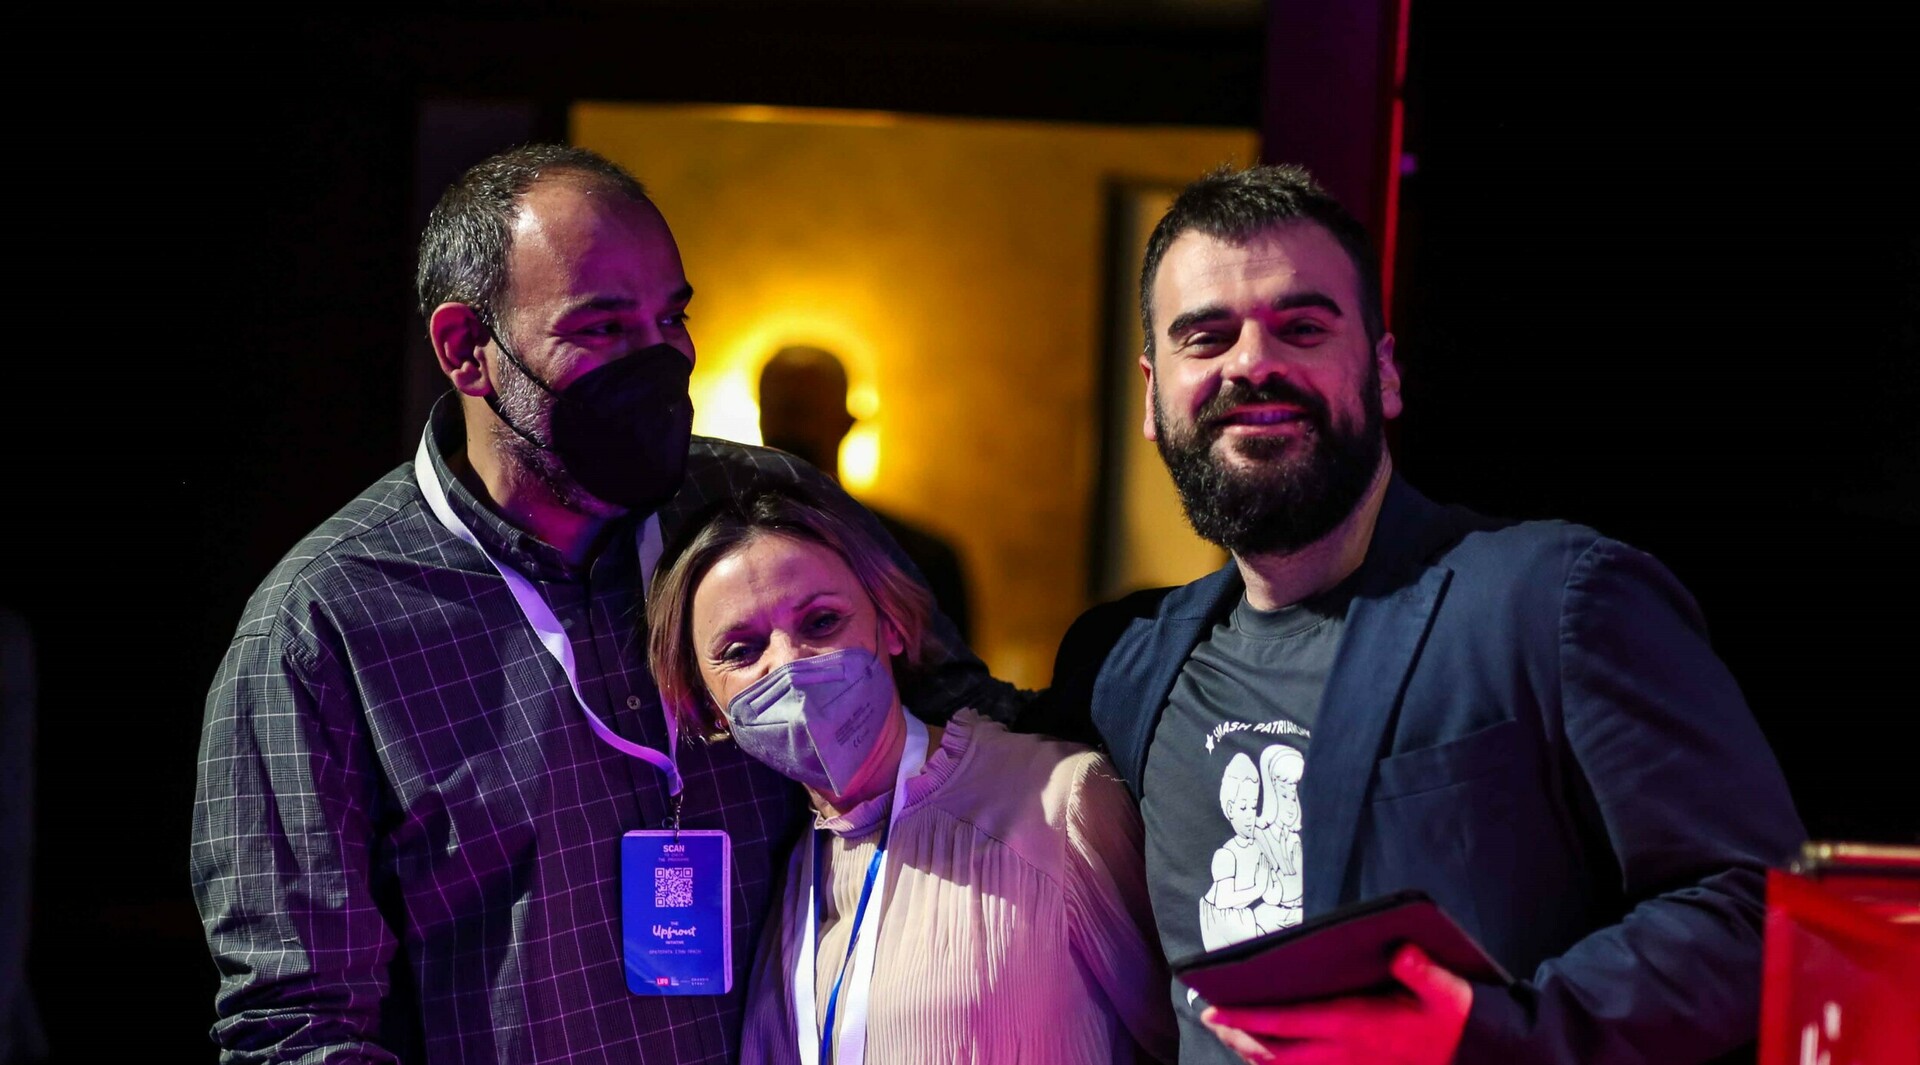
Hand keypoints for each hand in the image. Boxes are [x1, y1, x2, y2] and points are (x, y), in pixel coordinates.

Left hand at [1200, 943, 1472, 1064]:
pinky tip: (1265, 1055)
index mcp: (1353, 1025)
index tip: (1213, 1008)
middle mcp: (1342, 1053)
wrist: (1473, 1058)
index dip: (1245, 1017)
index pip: (1286, 1022)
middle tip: (1210, 1018)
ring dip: (1252, 1053)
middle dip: (1237, 1036)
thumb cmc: (1452, 1020)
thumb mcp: (1447, 993)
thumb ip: (1422, 972)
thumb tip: (1402, 951)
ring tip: (1228, 1034)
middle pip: (1273, 1050)